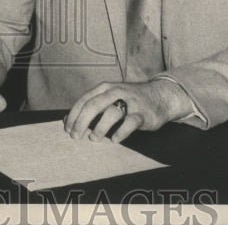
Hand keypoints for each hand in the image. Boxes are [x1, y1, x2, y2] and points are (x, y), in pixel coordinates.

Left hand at [64, 80, 187, 142]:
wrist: (160, 96)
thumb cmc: (129, 100)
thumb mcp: (109, 97)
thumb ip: (91, 106)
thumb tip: (67, 120)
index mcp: (105, 87)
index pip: (84, 100)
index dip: (74, 115)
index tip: (67, 130)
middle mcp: (116, 92)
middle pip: (94, 105)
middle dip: (82, 122)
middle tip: (75, 137)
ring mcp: (130, 102)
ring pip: (111, 113)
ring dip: (100, 128)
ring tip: (94, 139)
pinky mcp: (142, 113)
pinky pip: (130, 123)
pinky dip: (121, 132)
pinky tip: (115, 140)